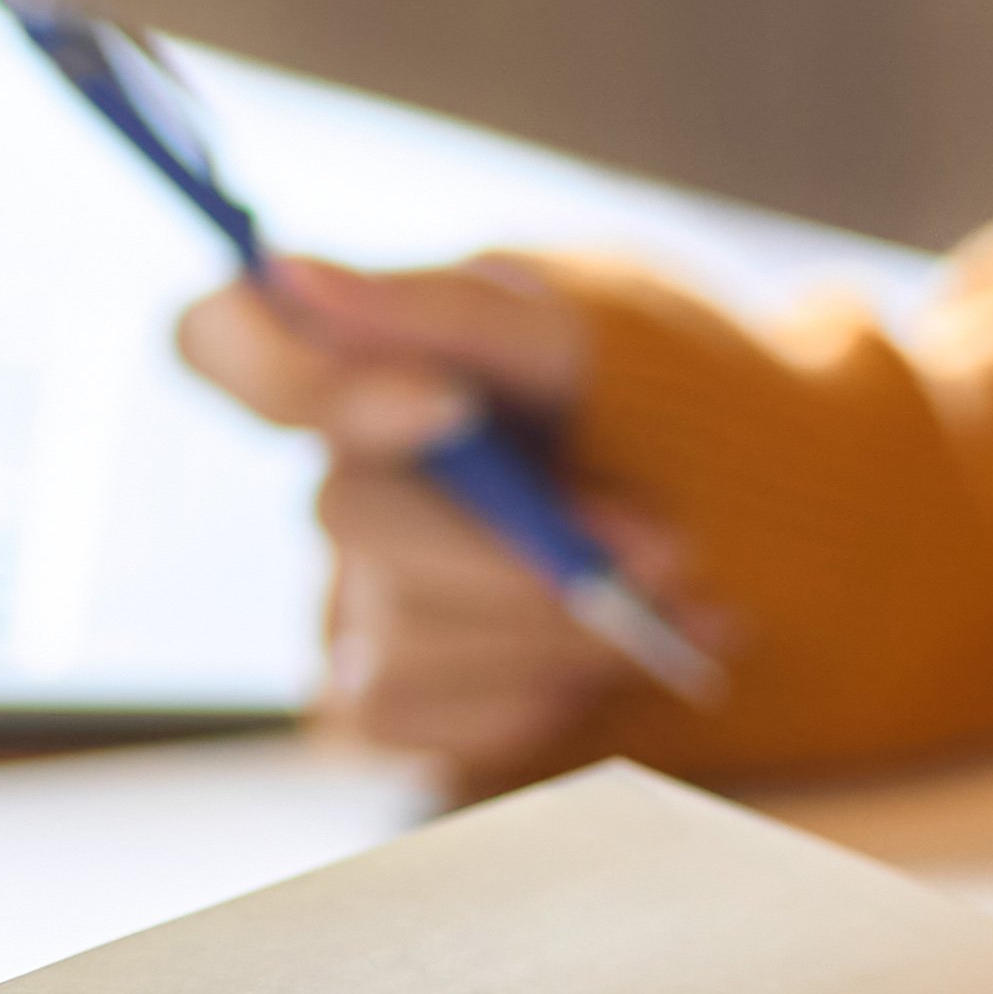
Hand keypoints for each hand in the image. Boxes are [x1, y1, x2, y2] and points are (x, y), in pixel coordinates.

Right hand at [169, 254, 725, 775]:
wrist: (773, 532)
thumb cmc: (663, 405)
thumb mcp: (590, 329)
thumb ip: (445, 308)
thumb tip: (292, 274)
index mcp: (372, 362)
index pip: (219, 339)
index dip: (289, 374)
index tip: (447, 401)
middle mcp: (346, 483)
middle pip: (347, 517)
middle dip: (521, 546)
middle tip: (665, 546)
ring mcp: (356, 602)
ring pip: (393, 634)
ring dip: (554, 629)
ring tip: (670, 603)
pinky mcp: (393, 703)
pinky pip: (408, 719)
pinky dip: (530, 693)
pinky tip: (603, 664)